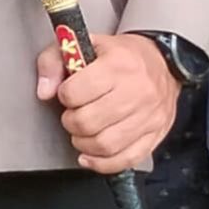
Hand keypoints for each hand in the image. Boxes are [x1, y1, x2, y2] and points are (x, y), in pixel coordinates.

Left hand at [34, 31, 180, 171]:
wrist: (163, 62)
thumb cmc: (121, 56)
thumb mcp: (84, 44)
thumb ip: (53, 62)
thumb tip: (44, 91)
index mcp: (117, 64)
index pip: (75, 92)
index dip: (64, 95)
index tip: (68, 93)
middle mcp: (136, 91)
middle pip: (88, 122)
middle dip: (71, 122)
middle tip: (74, 114)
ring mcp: (148, 116)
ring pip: (105, 145)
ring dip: (83, 143)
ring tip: (82, 132)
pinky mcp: (155, 135)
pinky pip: (126, 160)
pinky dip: (102, 163)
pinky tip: (91, 155)